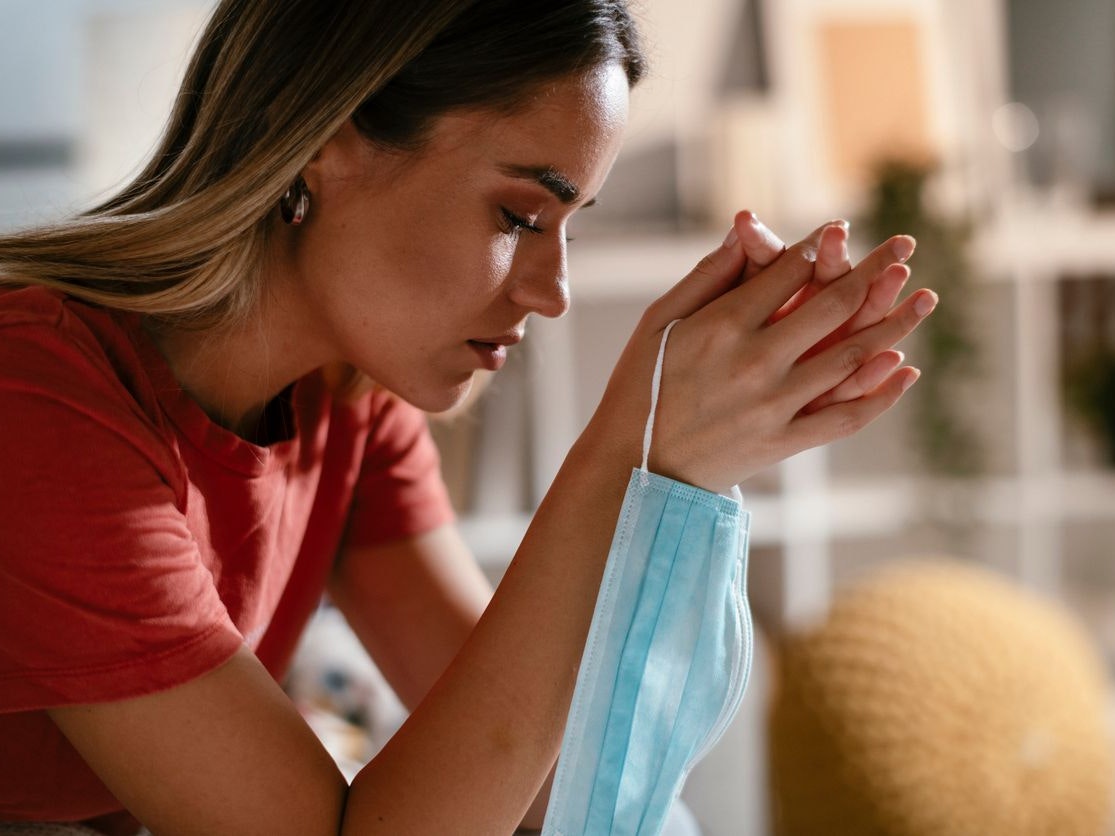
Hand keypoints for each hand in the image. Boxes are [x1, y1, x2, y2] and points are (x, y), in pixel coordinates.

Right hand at [590, 218, 935, 492]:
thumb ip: (707, 276)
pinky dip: (881, 395)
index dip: (820, 245)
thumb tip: (747, 232)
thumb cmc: (640, 385)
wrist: (636, 464)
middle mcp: (756, 361)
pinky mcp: (783, 441)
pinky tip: (907, 370)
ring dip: (895, 325)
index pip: (789, 271)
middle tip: (906, 247)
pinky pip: (844, 417)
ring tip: (926, 299)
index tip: (842, 229)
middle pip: (834, 306)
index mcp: (723, 324)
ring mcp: (774, 405)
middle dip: (876, 270)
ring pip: (852, 358)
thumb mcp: (659, 320)